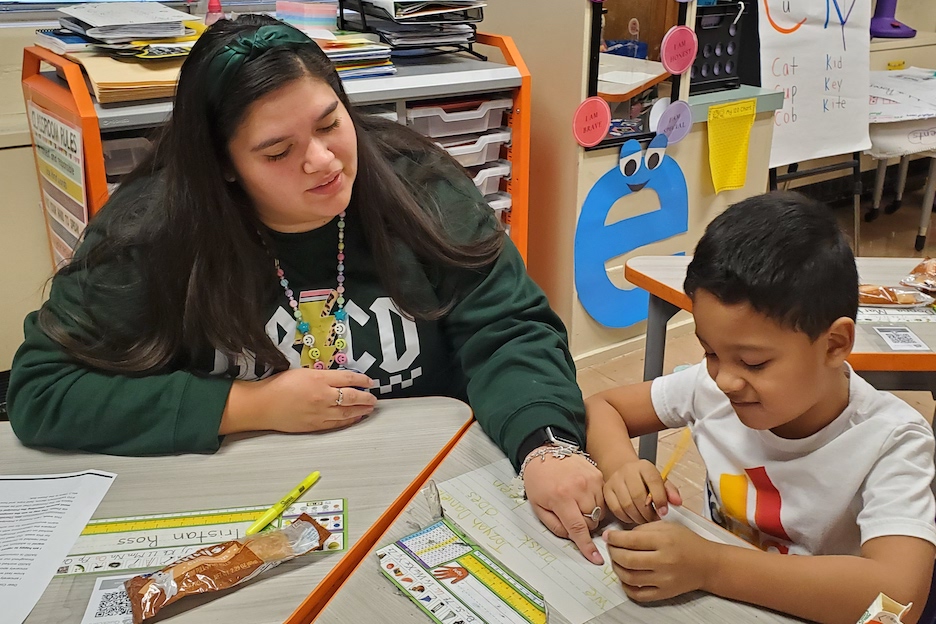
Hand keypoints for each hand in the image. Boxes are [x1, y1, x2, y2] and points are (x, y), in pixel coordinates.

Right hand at [222, 369, 376, 433]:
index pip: (348, 378)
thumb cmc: (278, 385)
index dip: (362, 380)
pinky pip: (337, 423)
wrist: (262, 405)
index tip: (370, 381)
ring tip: (370, 408)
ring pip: (347, 412)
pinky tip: (355, 418)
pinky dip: (349, 421)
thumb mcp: (302, 372)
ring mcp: (320, 412)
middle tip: (374, 398)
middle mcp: (323, 396)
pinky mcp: (315, 425)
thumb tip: (339, 380)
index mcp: (319, 379)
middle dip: (366, 397)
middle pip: (352, 397)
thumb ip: (322, 376)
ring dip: (361, 410)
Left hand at [523, 450, 605, 564]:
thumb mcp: (538, 507)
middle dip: (583, 524)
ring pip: (600, 511)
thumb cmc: (538, 480)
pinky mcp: (598, 474)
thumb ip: (555, 526)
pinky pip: (603, 498)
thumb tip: (573, 538)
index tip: (596, 559)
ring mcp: (591, 480)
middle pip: (592, 521)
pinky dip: (595, 501)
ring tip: (576, 503)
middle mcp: (579, 487)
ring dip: (590, 513)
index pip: (578, 528)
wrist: (544, 452)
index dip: (587, 546)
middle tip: (571, 515)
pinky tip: (582, 494)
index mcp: (561, 497)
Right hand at [603, 459, 681, 523]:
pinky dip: (627, 518)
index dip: (660, 499)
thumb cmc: (644, 479)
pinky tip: (633, 517)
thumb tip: (677, 502)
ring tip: (645, 519)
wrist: (624, 472)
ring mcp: (615, 480)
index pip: (653, 481)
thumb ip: (670, 491)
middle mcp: (628, 471)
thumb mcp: (660, 481)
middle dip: (648, 513)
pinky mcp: (607, 491)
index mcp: (644, 467)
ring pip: (627, 505)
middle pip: (638, 495)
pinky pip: (617, 510)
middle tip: (654, 519)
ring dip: (638, 517)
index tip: (664, 512)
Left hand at [604, 521, 715, 601]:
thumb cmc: (687, 542)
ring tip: (616, 560)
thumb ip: (644, 529)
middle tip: (610, 547)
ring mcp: (664, 580)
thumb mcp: (668, 526)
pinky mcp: (664, 593)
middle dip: (613, 552)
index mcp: (664, 541)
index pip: (631, 540)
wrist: (707, 564)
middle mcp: (664, 561)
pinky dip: (626, 586)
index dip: (614, 538)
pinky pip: (638, 594)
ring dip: (616, 568)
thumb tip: (621, 535)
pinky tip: (625, 577)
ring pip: (629, 577)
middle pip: (627, 559)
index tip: (608, 536)